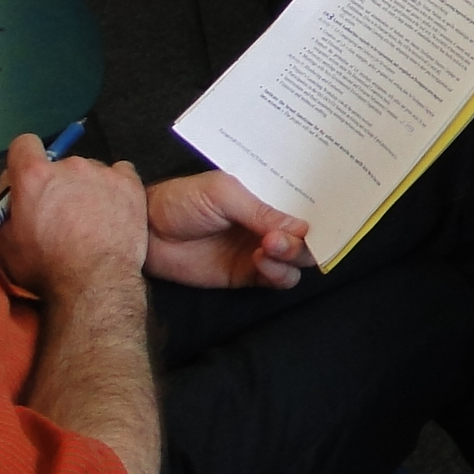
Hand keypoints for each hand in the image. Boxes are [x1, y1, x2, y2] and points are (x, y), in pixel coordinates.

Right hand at [0, 133, 147, 297]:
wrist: (93, 282)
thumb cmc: (44, 266)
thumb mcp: (3, 242)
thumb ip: (1, 208)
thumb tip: (8, 190)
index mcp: (34, 176)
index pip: (24, 144)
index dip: (23, 159)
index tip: (28, 178)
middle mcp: (69, 165)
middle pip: (59, 164)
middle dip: (57, 183)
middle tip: (60, 213)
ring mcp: (103, 172)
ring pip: (90, 172)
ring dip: (86, 188)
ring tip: (90, 219)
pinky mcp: (130, 183)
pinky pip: (119, 175)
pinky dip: (115, 188)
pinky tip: (112, 210)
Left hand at [146, 172, 313, 289]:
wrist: (145, 232)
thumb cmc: (183, 199)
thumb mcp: (224, 194)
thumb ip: (261, 211)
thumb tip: (302, 228)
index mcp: (268, 197)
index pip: (304, 206)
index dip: (321, 214)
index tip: (327, 221)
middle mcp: (268, 224)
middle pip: (306, 237)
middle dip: (305, 240)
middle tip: (284, 239)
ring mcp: (259, 251)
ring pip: (295, 262)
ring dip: (291, 257)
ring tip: (268, 249)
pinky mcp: (246, 275)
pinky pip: (275, 279)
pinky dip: (277, 273)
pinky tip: (260, 262)